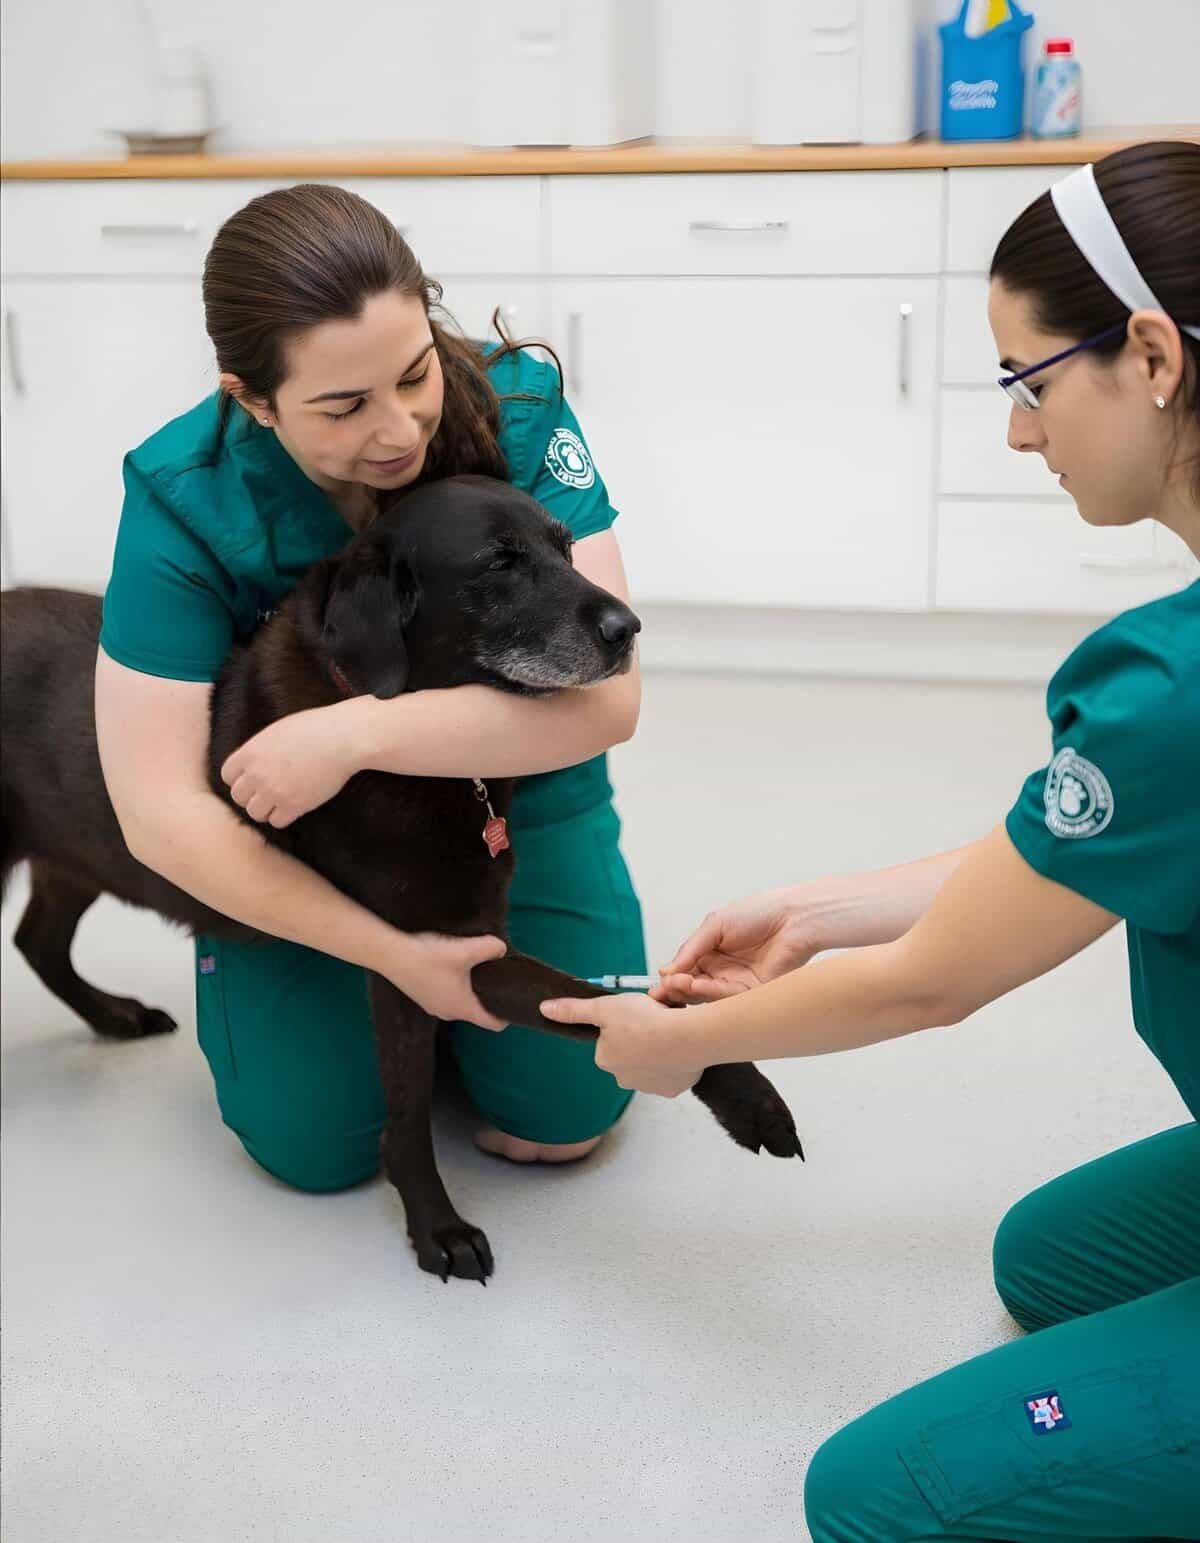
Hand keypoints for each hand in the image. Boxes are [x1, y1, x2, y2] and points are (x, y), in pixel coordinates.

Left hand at [221, 707, 356, 826]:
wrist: (343, 737)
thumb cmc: (315, 727)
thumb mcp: (278, 730)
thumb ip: (260, 748)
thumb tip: (254, 761)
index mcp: (250, 752)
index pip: (227, 776)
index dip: (240, 779)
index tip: (253, 779)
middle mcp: (257, 774)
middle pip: (239, 797)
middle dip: (252, 796)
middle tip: (267, 792)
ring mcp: (275, 791)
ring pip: (255, 813)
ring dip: (266, 809)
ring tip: (280, 802)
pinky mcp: (294, 805)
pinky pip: (277, 821)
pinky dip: (284, 817)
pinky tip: (294, 806)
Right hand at [387, 932, 508, 1029]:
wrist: (391, 954)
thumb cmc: (428, 957)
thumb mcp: (465, 950)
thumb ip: (490, 949)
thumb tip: (501, 950)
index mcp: (462, 1008)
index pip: (493, 1023)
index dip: (507, 1014)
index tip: (515, 1000)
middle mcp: (448, 1012)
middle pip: (478, 1010)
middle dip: (490, 995)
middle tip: (498, 974)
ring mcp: (434, 1005)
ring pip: (462, 1000)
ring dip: (471, 987)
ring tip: (476, 966)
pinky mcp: (424, 995)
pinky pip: (448, 993)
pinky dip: (456, 983)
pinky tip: (454, 964)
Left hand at [540, 993, 705, 1097]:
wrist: (685, 1038)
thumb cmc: (645, 1020)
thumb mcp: (604, 1007)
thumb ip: (574, 1010)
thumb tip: (544, 1008)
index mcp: (606, 1059)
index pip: (611, 1038)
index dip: (624, 1023)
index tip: (637, 1014)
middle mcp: (624, 1078)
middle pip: (631, 1052)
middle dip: (641, 1037)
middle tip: (654, 1020)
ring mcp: (650, 1087)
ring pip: (652, 1062)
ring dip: (659, 1048)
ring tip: (668, 1031)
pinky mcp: (673, 1089)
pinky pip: (672, 1072)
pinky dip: (676, 1060)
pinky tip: (679, 1047)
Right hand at [651, 887, 820, 1005]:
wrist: (794, 917)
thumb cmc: (758, 913)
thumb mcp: (715, 925)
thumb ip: (691, 948)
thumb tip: (666, 970)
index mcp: (712, 954)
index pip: (685, 972)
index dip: (671, 979)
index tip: (656, 983)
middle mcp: (723, 971)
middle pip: (693, 988)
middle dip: (676, 989)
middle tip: (664, 987)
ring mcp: (737, 984)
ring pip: (707, 996)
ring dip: (690, 991)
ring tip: (678, 983)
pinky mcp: (753, 994)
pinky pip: (728, 999)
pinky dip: (710, 993)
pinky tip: (697, 985)